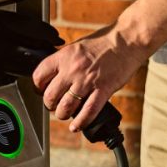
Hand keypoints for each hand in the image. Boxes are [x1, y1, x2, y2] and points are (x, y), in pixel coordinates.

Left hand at [33, 22, 149, 132]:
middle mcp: (73, 69)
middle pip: (50, 96)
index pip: (39, 76)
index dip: (38, 87)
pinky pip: (88, 112)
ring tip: (65, 114)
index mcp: (64, 56)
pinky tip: (76, 126)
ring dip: (63, 114)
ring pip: (66, 107)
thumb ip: (65, 60)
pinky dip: (80, 122)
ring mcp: (88, 81)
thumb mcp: (77, 46)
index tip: (41, 91)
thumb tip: (54, 74)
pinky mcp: (104, 90)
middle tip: (54, 105)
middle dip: (50, 105)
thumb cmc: (104, 41)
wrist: (128, 40)